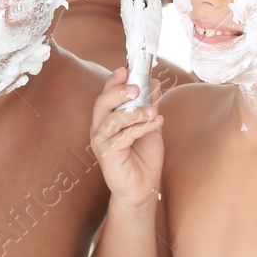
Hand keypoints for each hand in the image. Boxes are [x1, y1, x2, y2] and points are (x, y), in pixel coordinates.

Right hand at [89, 67, 162, 210]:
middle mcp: (100, 129)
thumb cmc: (144, 157)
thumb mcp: (150, 125)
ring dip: (135, 112)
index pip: (106, 95)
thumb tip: (154, 83)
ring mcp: (101, 142)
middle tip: (136, 88)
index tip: (126, 69)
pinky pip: (123, 136)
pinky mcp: (107, 155)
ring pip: (112, 119)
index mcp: (107, 119)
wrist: (144, 187)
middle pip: (102, 103)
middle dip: (118, 92)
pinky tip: (156, 123)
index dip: (113, 81)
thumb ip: (149, 105)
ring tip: (153, 111)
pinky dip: (141, 128)